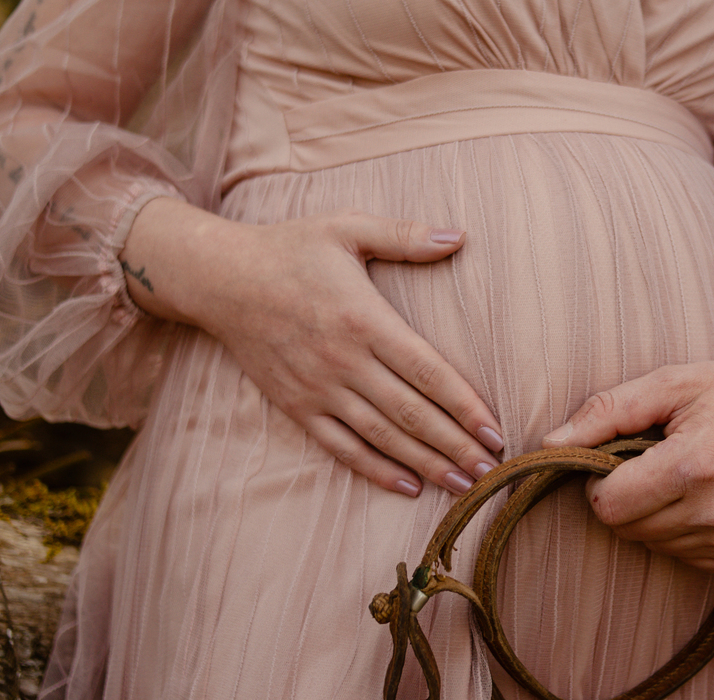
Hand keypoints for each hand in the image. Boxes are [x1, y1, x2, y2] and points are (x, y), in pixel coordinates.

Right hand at [120, 198, 503, 496]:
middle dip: (456, 446)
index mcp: (364, 318)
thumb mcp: (348, 227)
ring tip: (464, 485)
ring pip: (382, 437)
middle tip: (493, 470)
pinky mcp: (296, 406)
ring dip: (426, 464)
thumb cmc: (291, 248)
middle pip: (411, 413)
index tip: (495, 430)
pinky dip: (375, 470)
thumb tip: (461, 235)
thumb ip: (406, 235)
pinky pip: (341, 447)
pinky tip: (409, 487)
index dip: (464, 405)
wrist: (218, 278)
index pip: (426, 371)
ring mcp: (318, 388)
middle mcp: (344, 361)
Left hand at [542, 362, 713, 574]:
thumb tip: (551, 444)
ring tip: (685, 477)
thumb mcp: (672, 384)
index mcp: (694, 465)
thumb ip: (606, 412)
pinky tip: (706, 499)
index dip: (601, 482)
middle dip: (627, 497)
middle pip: (627, 529)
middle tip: (655, 463)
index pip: (608, 505)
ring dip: (655, 516)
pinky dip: (683, 531)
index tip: (620, 459)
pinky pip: (685, 558)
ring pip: (654, 545)